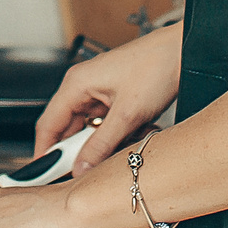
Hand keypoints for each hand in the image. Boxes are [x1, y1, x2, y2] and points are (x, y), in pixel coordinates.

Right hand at [31, 25, 181, 170]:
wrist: (184, 51)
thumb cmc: (157, 66)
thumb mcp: (127, 114)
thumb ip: (101, 145)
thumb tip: (81, 168)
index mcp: (76, 84)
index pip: (48, 125)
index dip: (44, 153)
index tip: (44, 176)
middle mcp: (82, 86)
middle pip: (65, 129)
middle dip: (75, 152)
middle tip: (84, 173)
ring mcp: (98, 91)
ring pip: (86, 129)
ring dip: (99, 145)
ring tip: (117, 147)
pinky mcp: (113, 97)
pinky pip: (102, 125)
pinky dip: (112, 136)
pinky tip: (130, 137)